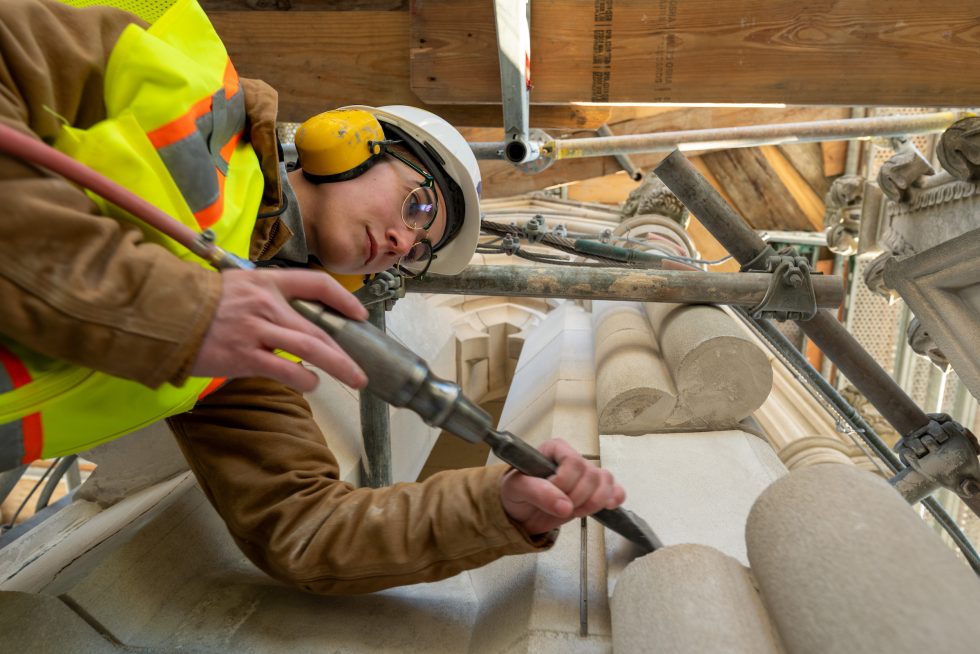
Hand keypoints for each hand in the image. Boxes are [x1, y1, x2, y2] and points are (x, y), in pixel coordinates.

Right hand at [190, 268, 368, 391]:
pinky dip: (303, 379)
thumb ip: (267, 297)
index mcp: (268, 283)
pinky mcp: (244, 356)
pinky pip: (285, 370)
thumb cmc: (201, 303)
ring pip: (310, 348)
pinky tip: (311, 384)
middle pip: (319, 327)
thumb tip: (293, 316)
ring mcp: (257, 330)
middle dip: (346, 350)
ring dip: (337, 365)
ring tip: (354, 379)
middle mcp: (267, 304)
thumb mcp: (238, 286)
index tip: (359, 315)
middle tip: (363, 368)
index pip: (317, 284)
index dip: (343, 299)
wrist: (162, 314)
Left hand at [499, 438, 625, 535]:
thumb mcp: (517, 489)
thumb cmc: (516, 493)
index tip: (551, 495)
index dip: (565, 482)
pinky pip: (615, 490)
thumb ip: (538, 493)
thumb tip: (565, 506)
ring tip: (574, 512)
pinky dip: (614, 499)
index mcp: (554, 449)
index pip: (573, 460)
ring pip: (605, 481)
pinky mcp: (595, 492)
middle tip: (560, 508)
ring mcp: (586, 475)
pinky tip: (607, 507)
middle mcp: (573, 459)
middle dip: (577, 497)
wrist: (521, 513)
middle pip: (591, 474)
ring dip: (593, 502)